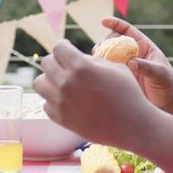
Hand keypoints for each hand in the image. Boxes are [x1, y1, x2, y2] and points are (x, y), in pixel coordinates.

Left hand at [34, 41, 160, 150]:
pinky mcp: (60, 119)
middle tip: (66, 66)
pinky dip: (54, 100)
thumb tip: (75, 57)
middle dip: (56, 61)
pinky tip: (67, 100)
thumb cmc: (127, 92)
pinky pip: (46, 103)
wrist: (132, 125)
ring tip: (62, 82)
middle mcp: (66, 83)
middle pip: (46, 63)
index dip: (64, 46)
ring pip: (39, 83)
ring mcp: (61, 102)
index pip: (58, 48)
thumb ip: (90, 60)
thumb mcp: (113, 67)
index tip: (68, 49)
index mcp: (80, 66)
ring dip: (50, 80)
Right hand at [99, 17, 172, 117]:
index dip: (115, 23)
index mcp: (144, 46)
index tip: (103, 21)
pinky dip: (100, 67)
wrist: (169, 106)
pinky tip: (97, 71)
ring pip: (107, 54)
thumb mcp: (161, 75)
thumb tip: (131, 62)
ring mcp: (125, 66)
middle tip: (100, 49)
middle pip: (113, 40)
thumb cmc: (169, 87)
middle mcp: (133, 54)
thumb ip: (147, 68)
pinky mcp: (120, 78)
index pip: (127, 30)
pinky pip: (107, 69)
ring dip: (100, 54)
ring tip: (97, 60)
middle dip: (104, 41)